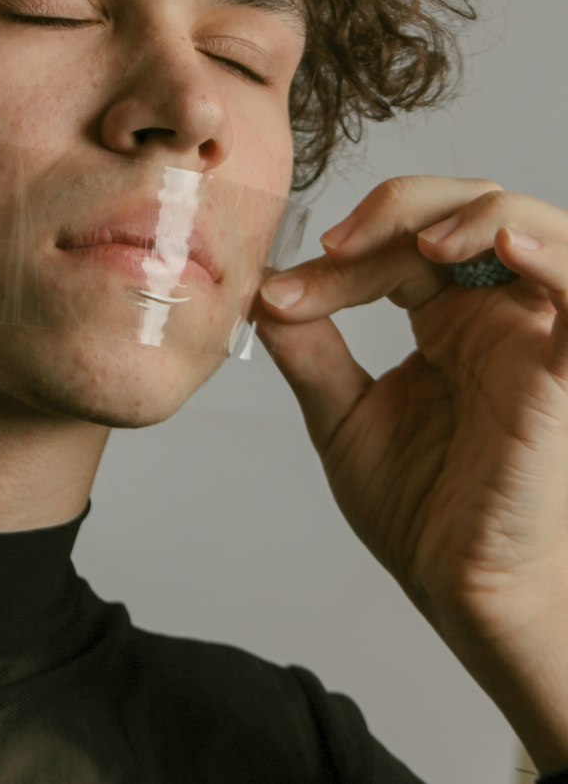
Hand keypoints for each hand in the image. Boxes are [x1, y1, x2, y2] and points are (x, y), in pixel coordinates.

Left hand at [253, 176, 567, 659]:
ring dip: (470, 214)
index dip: (343, 254)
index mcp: (444, 316)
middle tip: (337, 248)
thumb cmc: (419, 508)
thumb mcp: (342, 414)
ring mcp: (531, 337)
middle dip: (395, 211)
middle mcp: (492, 313)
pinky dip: (551, 255)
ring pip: (526, 224)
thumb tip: (261, 290)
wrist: (459, 589)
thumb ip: (309, 350)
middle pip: (460, 209)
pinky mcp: (562, 373)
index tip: (281, 295)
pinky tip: (504, 245)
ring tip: (419, 242)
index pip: (397, 244)